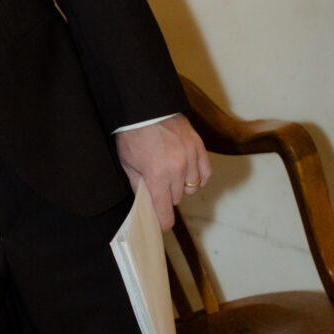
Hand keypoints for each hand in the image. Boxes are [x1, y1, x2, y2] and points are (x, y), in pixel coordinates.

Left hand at [115, 114, 210, 230]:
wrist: (145, 108)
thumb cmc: (132, 135)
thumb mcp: (127, 163)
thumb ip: (138, 186)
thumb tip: (147, 203)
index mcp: (157, 175)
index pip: (165, 210)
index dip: (163, 221)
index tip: (163, 225)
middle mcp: (177, 168)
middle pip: (177, 199)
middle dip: (167, 195)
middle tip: (158, 185)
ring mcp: (190, 157)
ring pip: (191, 188)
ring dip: (182, 186)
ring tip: (171, 175)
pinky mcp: (199, 147)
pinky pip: (205, 174)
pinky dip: (198, 178)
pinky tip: (189, 175)